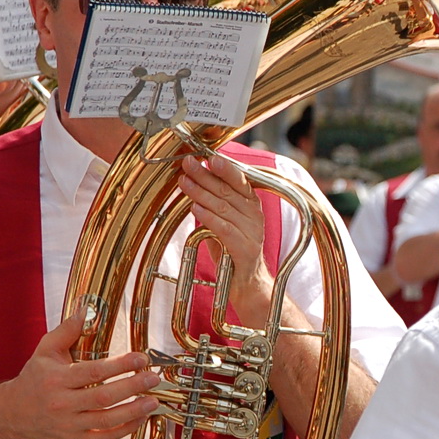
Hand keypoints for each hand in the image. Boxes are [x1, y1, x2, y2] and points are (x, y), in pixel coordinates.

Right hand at [0, 312, 158, 438]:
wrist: (13, 413)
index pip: (93, 372)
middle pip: (102, 397)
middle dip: (131, 387)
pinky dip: (125, 429)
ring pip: (106, 419)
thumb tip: (86, 311)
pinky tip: (140, 418)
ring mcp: (68, 424)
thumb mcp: (44, 351)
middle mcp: (61, 403)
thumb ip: (66, 331)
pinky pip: (104, 437)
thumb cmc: (34, 380)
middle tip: (152, 378)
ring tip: (153, 400)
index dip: (119, 365)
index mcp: (56, 379)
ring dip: (133, 411)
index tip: (140, 359)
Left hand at [179, 155, 273, 324]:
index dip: (223, 167)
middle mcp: (255, 216)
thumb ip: (213, 202)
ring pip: (224, 207)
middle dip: (205, 176)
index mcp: (252, 205)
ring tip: (184, 182)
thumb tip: (194, 180)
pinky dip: (209, 217)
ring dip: (201, 193)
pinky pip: (225, 229)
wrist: (247, 283)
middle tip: (186, 164)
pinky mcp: (245, 249)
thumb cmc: (232, 250)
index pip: (239, 180)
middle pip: (228, 191)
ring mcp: (252, 232)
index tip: (206, 155)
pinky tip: (196, 209)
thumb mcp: (223, 221)